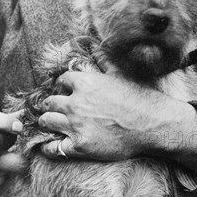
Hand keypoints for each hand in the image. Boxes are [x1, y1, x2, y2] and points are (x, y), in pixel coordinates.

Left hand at [38, 71, 196, 172]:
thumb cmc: (138, 96)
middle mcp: (75, 102)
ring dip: (46, 121)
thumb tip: (96, 48)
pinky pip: (54, 148)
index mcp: (84, 82)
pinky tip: (51, 145)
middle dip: (50, 104)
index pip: (61, 81)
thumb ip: (103, 61)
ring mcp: (76, 125)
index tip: (63, 90)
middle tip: (51, 107)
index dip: (61, 85)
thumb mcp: (119, 73)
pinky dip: (49, 147)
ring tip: (49, 122)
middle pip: (49, 102)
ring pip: (46, 121)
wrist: (150, 122)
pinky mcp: (80, 145)